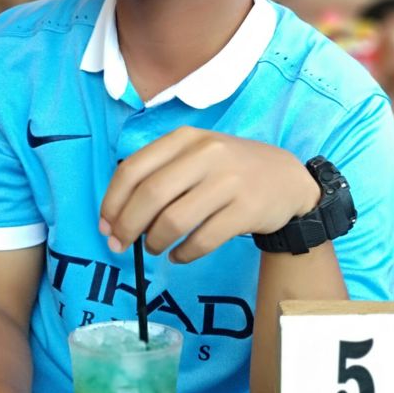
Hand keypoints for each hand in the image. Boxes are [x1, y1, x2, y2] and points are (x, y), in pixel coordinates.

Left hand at [100, 126, 319, 262]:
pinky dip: (183, 253)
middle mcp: (206, 154)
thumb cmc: (229, 170)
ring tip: (155, 247)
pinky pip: (202, 240)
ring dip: (154, 242)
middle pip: (150, 196)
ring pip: (174, 220)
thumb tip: (115, 218)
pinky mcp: (246, 210)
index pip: (133, 169)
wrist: (288, 180)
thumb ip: (158, 175)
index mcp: (185, 138)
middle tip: (121, 245)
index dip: (112, 202)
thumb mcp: (196, 155)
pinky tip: (180, 254)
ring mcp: (229, 181)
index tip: (105, 225)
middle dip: (127, 226)